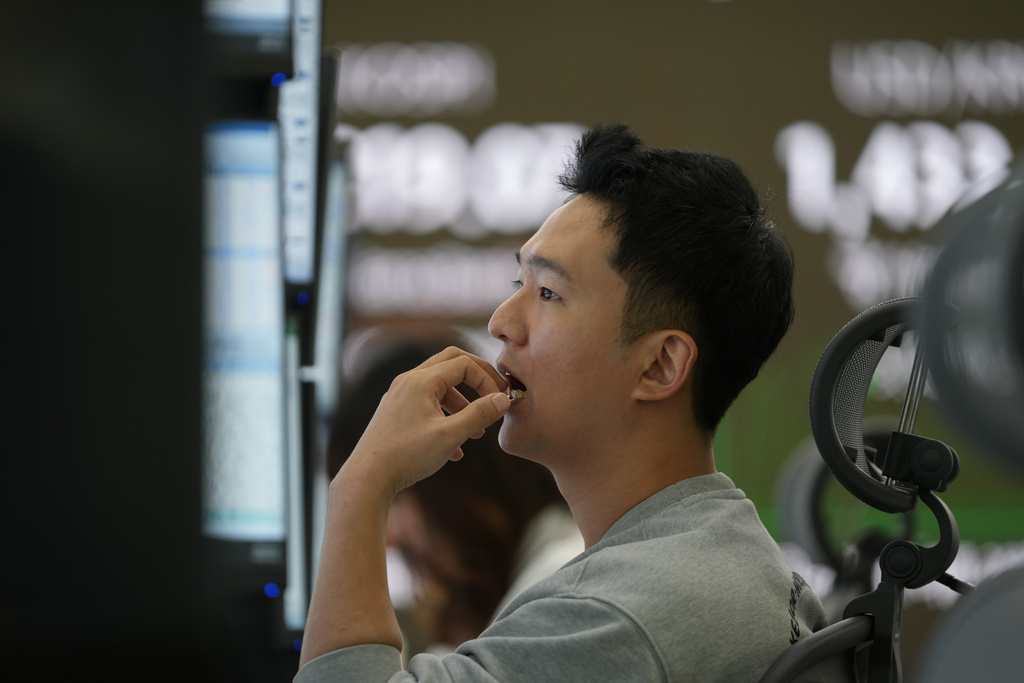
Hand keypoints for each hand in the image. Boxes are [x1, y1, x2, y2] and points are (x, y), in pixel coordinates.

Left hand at [341, 347, 510, 498]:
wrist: (367, 478)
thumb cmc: (407, 455)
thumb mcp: (450, 436)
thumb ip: (479, 415)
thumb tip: (504, 399)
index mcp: (421, 381)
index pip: (464, 364)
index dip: (487, 380)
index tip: (500, 402)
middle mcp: (408, 382)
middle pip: (451, 364)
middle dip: (477, 380)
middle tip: (495, 395)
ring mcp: (399, 397)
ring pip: (439, 388)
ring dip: (462, 405)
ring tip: (476, 433)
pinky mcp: (395, 414)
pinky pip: (426, 406)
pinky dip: (445, 418)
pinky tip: (454, 450)